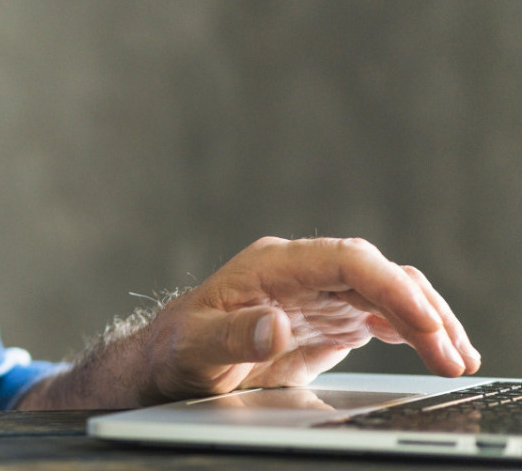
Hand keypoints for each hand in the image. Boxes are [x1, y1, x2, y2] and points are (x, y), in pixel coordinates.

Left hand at [17, 237, 479, 409]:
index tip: (422, 324)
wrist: (166, 361)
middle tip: (452, 356)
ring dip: (423, 321)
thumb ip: (233, 336)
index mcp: (271, 266)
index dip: (389, 288)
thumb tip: (273, 325)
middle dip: (420, 311)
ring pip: (383, 292)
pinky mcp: (322, 316)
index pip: (346, 261)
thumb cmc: (176, 351)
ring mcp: (313, 292)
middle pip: (374, 275)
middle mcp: (298, 272)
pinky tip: (433, 349)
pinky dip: (409, 329)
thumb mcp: (196, 349)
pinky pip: (377, 314)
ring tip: (456, 359)